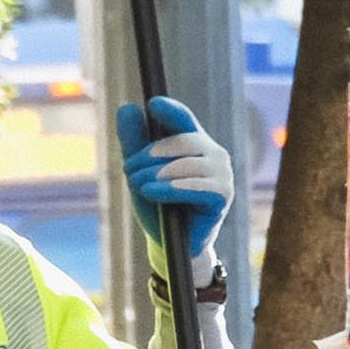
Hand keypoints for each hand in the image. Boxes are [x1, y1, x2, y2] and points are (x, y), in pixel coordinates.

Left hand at [117, 96, 234, 251]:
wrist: (170, 245)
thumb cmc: (158, 205)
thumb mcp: (140, 172)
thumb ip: (134, 142)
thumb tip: (127, 107)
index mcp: (195, 143)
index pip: (184, 119)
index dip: (170, 110)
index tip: (152, 103)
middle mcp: (214, 154)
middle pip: (181, 142)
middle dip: (149, 155)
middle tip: (128, 171)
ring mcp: (222, 174)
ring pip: (186, 164)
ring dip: (156, 174)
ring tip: (138, 187)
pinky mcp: (222, 196)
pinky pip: (196, 186)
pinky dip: (170, 188)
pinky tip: (151, 192)